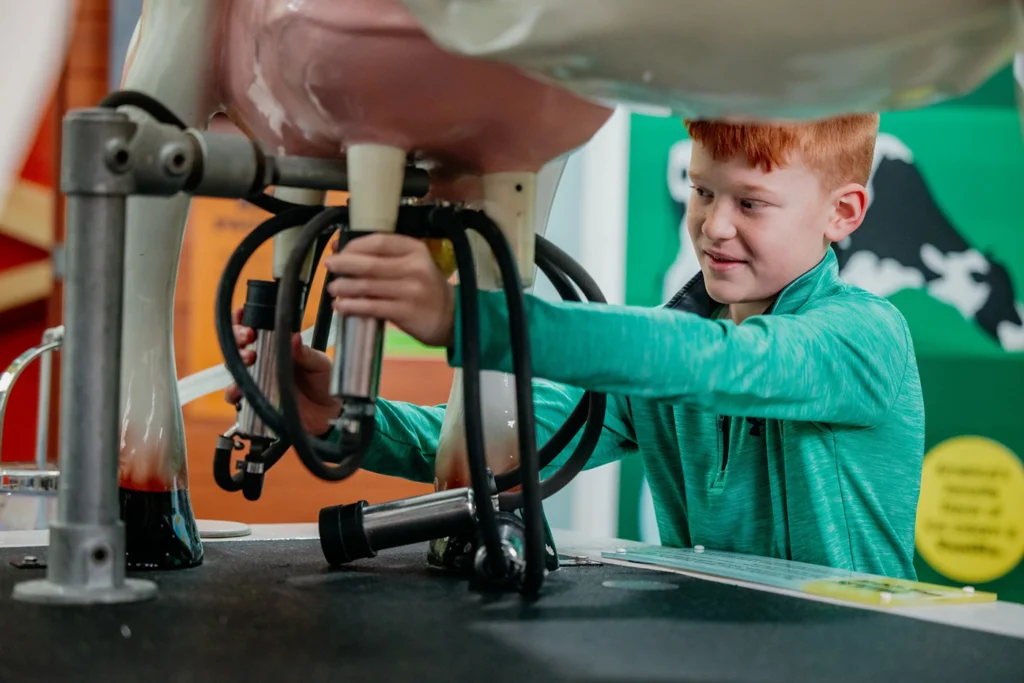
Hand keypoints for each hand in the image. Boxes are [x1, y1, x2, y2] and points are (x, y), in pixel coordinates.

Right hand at [223, 308, 339, 434]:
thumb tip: (294, 336)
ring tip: (250, 357)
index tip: (243, 314)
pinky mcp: (256, 402)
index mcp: (278, 347)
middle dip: (238, 336)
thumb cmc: (325, 384)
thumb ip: (306, 353)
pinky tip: (240, 388)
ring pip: (233, 368)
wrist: (330, 414)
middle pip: (238, 345)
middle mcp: (263, 362)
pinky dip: (233, 392)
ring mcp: (258, 381)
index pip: (255, 328)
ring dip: (235, 361)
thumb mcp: (321, 364)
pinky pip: (236, 397)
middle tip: (249, 336)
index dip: (244, 319)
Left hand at [324, 233, 455, 346]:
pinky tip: (342, 306)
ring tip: (333, 288)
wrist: (453, 317)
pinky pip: (371, 307)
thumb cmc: (428, 289)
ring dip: (344, 287)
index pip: (379, 241)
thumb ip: (387, 258)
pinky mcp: (405, 312)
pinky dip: (352, 306)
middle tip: (330, 266)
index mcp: (415, 250)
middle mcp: (414, 267)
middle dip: (344, 264)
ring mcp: (410, 290)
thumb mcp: (415, 265)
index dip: (354, 245)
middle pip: (370, 263)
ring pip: (367, 286)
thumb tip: (345, 251)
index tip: (340, 250)